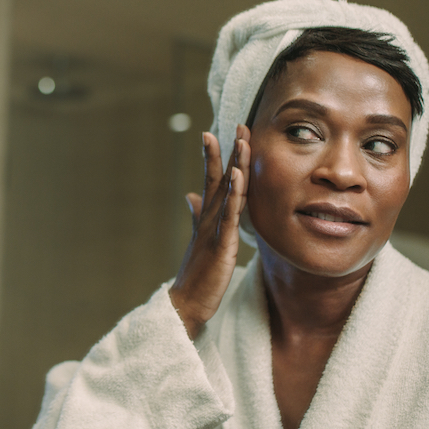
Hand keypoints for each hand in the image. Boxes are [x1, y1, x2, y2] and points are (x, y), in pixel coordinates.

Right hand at [169, 126, 249, 338]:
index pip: (212, 180)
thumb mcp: (199, 240)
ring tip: (242, 140)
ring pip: (228, 190)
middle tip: (240, 125)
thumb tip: (191, 196)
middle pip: (222, 178)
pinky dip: (235, 193)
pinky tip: (240, 175)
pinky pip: (231, 214)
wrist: (186, 304)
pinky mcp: (222, 243)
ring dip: (235, 164)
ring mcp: (215, 229)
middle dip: (230, 151)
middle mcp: (209, 218)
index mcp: (207, 217)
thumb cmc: (195, 275)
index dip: (215, 157)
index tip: (216, 132)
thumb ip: (196, 215)